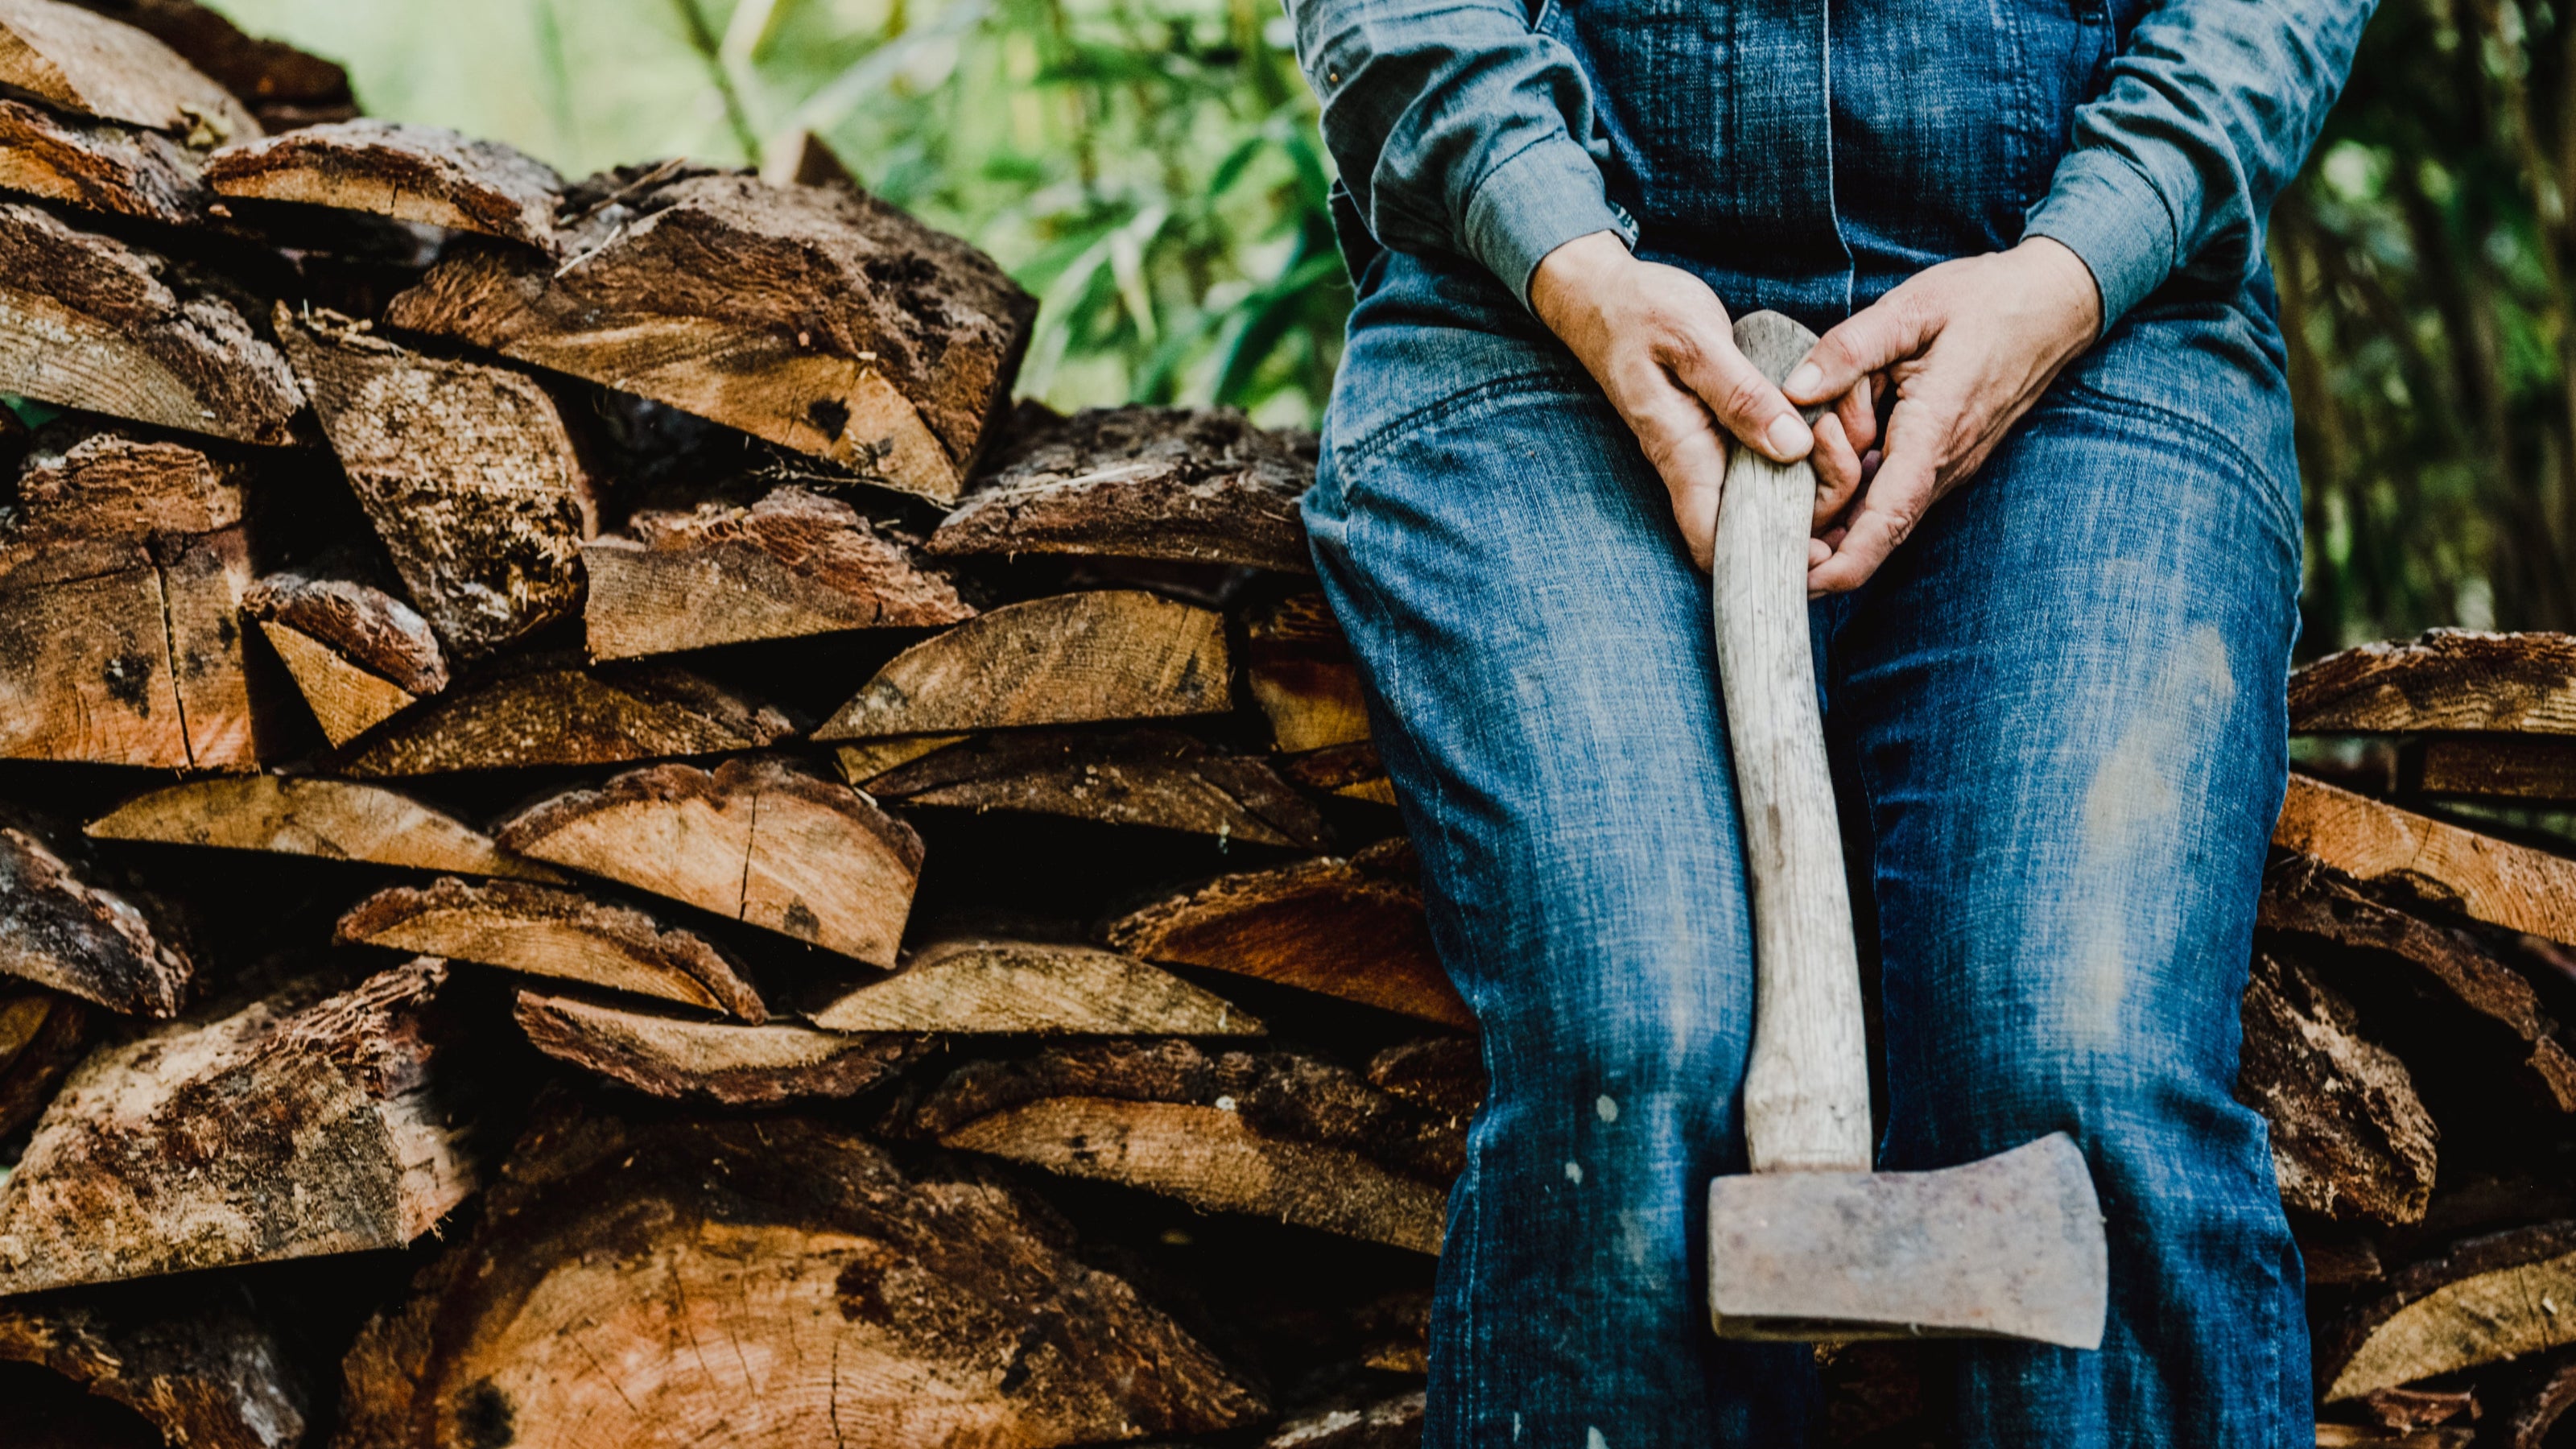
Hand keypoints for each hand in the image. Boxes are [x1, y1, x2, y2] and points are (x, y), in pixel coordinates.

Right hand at [1531, 232, 1872, 569]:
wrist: (1600, 296)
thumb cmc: (1639, 312)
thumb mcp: (1693, 339)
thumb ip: (1741, 395)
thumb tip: (1792, 449)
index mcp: (1683, 454)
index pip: (1714, 545)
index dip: (1764, 560)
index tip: (1818, 549)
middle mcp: (1693, 465)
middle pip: (1751, 527)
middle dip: (1805, 516)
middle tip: (1849, 467)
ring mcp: (1704, 450)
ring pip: (1760, 496)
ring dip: (1807, 483)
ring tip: (1842, 439)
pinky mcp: (1716, 431)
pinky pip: (1759, 462)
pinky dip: (1797, 455)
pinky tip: (1824, 427)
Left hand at [1784, 237, 2102, 594]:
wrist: (2052, 305)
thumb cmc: (1984, 302)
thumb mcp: (1910, 307)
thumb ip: (1849, 348)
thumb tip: (1795, 390)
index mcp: (1934, 429)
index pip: (1890, 515)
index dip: (1850, 560)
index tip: (1811, 586)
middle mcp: (1945, 463)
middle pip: (1874, 524)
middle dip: (1826, 516)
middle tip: (1804, 456)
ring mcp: (1949, 467)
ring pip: (1883, 509)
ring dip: (1843, 491)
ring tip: (1819, 444)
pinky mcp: (1946, 461)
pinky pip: (1896, 490)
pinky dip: (1861, 483)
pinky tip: (1839, 449)